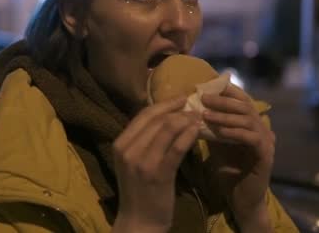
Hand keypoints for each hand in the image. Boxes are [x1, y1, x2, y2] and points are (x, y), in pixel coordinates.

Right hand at [112, 96, 200, 231]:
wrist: (139, 221)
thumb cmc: (139, 190)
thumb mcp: (133, 161)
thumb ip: (142, 140)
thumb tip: (164, 116)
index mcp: (120, 144)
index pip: (143, 115)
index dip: (164, 104)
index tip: (180, 99)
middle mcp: (128, 150)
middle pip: (155, 118)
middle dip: (177, 109)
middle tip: (194, 106)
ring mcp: (142, 162)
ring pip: (167, 129)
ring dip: (186, 120)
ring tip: (198, 118)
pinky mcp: (159, 173)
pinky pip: (177, 147)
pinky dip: (189, 135)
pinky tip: (198, 131)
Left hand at [201, 84, 274, 231]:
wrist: (240, 198)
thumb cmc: (228, 169)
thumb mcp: (216, 142)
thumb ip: (210, 124)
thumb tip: (193, 104)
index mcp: (251, 123)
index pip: (242, 99)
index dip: (226, 90)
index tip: (205, 86)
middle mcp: (262, 128)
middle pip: (244, 105)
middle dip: (222, 100)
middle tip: (203, 97)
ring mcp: (266, 141)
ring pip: (247, 120)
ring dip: (225, 115)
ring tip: (205, 114)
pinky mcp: (266, 155)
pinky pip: (251, 138)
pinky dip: (235, 132)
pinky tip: (219, 131)